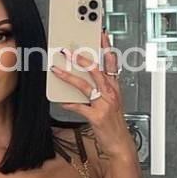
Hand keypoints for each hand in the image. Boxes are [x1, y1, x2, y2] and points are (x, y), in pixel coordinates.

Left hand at [51, 31, 131, 156]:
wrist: (120, 143)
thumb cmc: (113, 122)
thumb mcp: (110, 101)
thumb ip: (98, 88)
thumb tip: (79, 77)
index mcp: (115, 87)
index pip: (112, 62)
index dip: (106, 47)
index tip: (100, 33)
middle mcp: (111, 93)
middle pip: (96, 70)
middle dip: (81, 59)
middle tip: (67, 51)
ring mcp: (104, 104)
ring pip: (85, 86)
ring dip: (69, 77)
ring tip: (56, 70)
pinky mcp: (96, 116)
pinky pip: (78, 106)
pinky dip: (67, 102)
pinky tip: (59, 99)